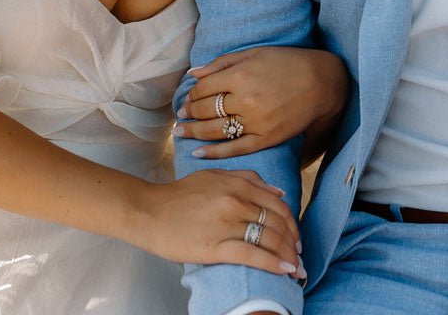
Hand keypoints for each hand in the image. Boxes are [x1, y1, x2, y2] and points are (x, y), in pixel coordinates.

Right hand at [124, 170, 304, 278]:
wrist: (148, 211)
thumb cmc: (180, 195)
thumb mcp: (214, 176)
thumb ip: (247, 179)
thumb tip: (278, 192)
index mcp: (237, 184)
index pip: (277, 205)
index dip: (291, 222)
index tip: (295, 235)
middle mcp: (235, 201)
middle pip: (277, 223)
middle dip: (293, 241)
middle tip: (298, 254)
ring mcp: (226, 224)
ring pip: (269, 239)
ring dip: (288, 255)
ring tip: (296, 266)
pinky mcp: (216, 246)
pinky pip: (253, 255)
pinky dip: (274, 264)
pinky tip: (285, 270)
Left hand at [176, 46, 347, 158]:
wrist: (321, 83)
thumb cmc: (286, 63)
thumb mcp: (253, 53)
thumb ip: (221, 63)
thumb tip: (193, 74)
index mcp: (240, 75)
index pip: (204, 88)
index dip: (191, 94)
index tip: (186, 99)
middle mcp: (245, 99)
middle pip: (206, 110)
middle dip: (189, 113)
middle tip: (180, 116)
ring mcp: (256, 121)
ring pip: (215, 130)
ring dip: (194, 132)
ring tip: (180, 132)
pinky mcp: (266, 138)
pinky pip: (235, 149)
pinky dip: (214, 153)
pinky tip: (197, 153)